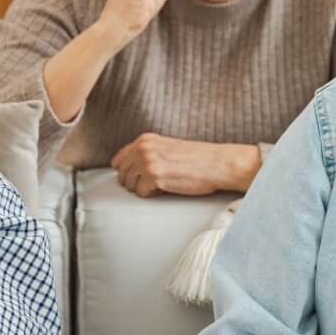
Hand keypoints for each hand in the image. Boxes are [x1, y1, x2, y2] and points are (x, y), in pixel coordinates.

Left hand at [111, 134, 259, 195]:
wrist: (217, 164)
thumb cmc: (197, 158)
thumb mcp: (167, 148)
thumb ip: (147, 153)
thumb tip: (128, 169)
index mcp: (145, 140)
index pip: (118, 160)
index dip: (128, 172)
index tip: (140, 177)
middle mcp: (143, 149)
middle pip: (122, 175)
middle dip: (135, 183)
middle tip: (155, 182)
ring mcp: (147, 162)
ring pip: (130, 186)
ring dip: (144, 189)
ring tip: (163, 183)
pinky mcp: (154, 177)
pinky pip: (142, 194)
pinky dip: (154, 194)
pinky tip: (168, 187)